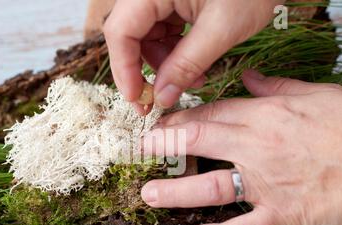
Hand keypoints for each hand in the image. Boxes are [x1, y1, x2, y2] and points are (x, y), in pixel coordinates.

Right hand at [103, 0, 283, 113]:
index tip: (138, 99)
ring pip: (147, 39)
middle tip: (159, 99)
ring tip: (193, 80)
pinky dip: (176, 54)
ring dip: (165, 65)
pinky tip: (195, 67)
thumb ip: (187, 65)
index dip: (124, 70)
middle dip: (146, 71)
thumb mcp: (220, 29)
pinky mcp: (174, 2)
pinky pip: (164, 33)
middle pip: (130, 37)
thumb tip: (162, 98)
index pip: (121, 32)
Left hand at [141, 69, 341, 224]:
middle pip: (200, 143)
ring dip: (176, 192)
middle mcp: (257, 149)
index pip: (209, 114)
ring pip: (211, 188)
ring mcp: (267, 184)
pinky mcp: (282, 215)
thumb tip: (247, 77)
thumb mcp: (316, 94)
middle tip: (142, 151)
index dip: (179, 119)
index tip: (160, 125)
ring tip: (149, 195)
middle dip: (166, 146)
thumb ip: (275, 87)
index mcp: (264, 117)